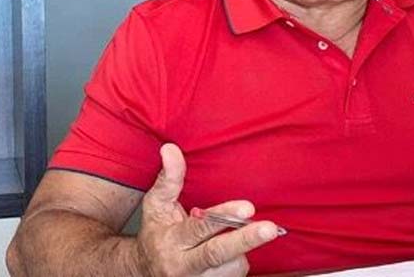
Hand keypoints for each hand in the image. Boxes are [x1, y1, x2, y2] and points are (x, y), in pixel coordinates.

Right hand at [136, 143, 279, 275]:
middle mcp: (183, 266)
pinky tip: (228, 254)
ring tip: (227, 238)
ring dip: (240, 250)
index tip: (248, 206)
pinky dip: (237, 262)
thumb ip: (168, 178)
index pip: (200, 228)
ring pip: (233, 266)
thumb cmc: (155, 233)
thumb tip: (170, 149)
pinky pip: (235, 275)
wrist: (143, 271)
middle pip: (218, 254)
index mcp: (172, 241)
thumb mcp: (156, 205)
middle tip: (270, 229)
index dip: (224, 216)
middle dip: (246, 240)